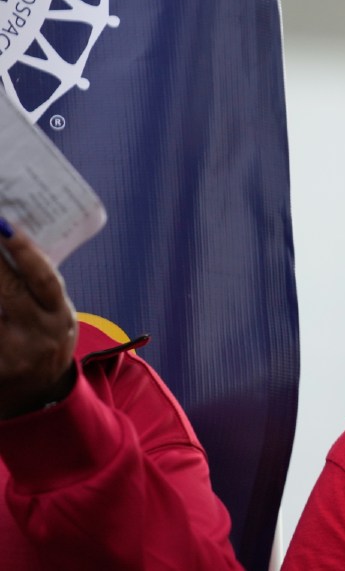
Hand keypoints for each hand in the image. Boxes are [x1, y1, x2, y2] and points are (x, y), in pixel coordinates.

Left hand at [0, 223, 77, 418]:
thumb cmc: (42, 342)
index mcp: (59, 316)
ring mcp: (12, 355)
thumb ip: (35, 288)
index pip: (44, 278)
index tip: (6, 224)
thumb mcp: (53, 315)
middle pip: (8, 290)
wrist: (36, 397)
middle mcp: (40, 335)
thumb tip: (8, 238)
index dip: (25, 251)